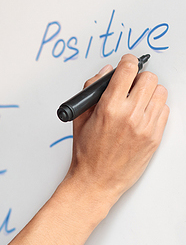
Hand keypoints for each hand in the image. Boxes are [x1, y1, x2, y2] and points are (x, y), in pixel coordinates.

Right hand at [66, 53, 168, 209]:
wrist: (96, 182)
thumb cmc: (86, 155)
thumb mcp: (80, 120)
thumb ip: (92, 92)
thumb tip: (105, 73)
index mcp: (109, 109)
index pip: (127, 71)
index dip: (127, 62)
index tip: (127, 62)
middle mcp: (129, 115)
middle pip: (148, 78)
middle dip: (139, 78)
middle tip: (131, 85)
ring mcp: (145, 127)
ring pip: (160, 92)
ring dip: (149, 92)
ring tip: (138, 101)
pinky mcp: (155, 137)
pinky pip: (165, 110)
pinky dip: (155, 108)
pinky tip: (142, 115)